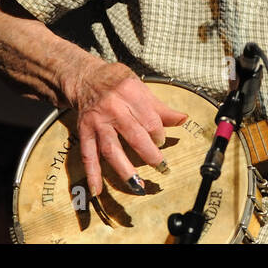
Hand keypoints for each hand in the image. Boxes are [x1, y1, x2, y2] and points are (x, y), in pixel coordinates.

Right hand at [63, 60, 187, 196]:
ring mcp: (98, 121)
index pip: (150, 120)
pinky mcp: (84, 131)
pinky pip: (88, 155)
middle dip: (150, 154)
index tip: (161, 142)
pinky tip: (97, 190)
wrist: (86, 77)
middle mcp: (113, 108)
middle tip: (162, 167)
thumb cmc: (117, 82)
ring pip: (112, 149)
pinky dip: (92, 173)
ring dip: (125, 170)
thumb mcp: (141, 88)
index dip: (159, 135)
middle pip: (134, 136)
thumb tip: (182, 119)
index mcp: (130, 93)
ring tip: (137, 186)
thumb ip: (160, 108)